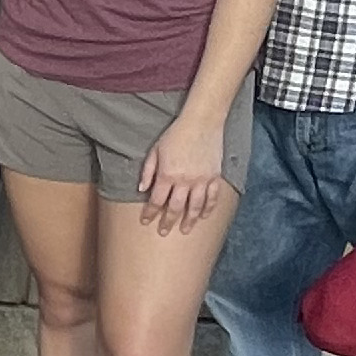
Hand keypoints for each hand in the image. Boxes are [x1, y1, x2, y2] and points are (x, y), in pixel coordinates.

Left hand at [134, 116, 229, 237]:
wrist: (202, 122)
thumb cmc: (176, 134)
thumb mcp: (155, 150)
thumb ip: (148, 171)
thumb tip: (141, 189)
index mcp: (167, 175)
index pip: (156, 200)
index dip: (150, 213)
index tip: (146, 221)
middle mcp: (185, 181)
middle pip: (175, 208)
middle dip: (167, 222)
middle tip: (163, 232)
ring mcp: (201, 180)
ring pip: (195, 207)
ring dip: (189, 221)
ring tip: (184, 230)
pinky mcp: (214, 177)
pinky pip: (212, 198)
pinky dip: (208, 209)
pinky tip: (203, 216)